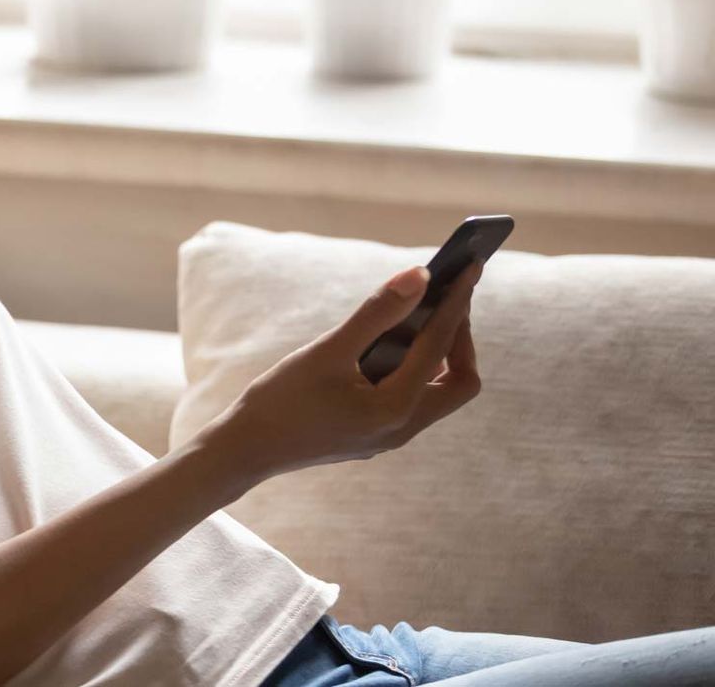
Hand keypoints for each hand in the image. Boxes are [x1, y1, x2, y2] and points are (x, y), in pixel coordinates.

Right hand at [191, 259, 483, 482]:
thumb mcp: (328, 350)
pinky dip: (414, 368)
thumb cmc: (281, 400)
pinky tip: (389, 345)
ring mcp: (390, 435)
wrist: (245, 449)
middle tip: (446, 300)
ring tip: (421, 315)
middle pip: (459, 381)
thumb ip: (377, 313)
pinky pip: (412, 398)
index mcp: (396, 409)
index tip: (472, 266)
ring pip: (437, 392)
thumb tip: (420, 275)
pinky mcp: (375, 434)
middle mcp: (403, 428)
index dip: (457, 303)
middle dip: (460, 338)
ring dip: (437, 353)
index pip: (441, 346)